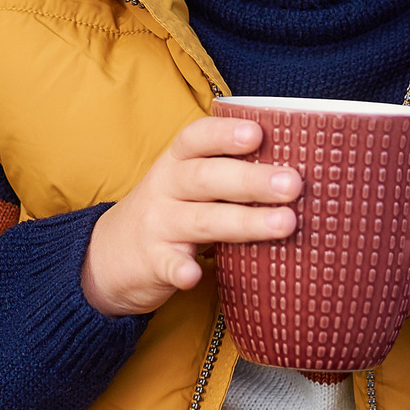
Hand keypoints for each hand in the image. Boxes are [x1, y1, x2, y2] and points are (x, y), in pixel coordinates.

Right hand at [83, 117, 300, 317]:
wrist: (108, 255)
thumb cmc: (169, 213)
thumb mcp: (187, 184)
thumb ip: (227, 174)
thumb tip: (301, 167)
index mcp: (176, 163)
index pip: (196, 138)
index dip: (225, 133)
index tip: (258, 133)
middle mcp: (165, 188)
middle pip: (206, 177)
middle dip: (252, 179)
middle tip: (293, 183)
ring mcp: (157, 225)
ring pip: (201, 220)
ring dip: (243, 221)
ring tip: (284, 225)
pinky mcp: (151, 262)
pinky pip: (167, 265)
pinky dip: (179, 270)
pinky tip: (194, 276)